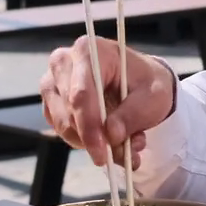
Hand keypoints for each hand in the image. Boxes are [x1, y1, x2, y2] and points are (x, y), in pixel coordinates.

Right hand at [37, 36, 176, 167]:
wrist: (141, 83)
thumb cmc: (147, 83)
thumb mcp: (153, 97)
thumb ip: (133, 115)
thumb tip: (111, 135)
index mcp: (90, 51)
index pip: (81, 93)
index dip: (89, 126)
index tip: (102, 152)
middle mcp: (64, 63)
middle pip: (68, 111)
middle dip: (93, 139)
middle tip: (119, 155)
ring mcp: (54, 82)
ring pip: (63, 124)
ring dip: (91, 142)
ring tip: (122, 144)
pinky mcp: (52, 102)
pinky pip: (61, 130)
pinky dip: (84, 141)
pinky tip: (106, 137)